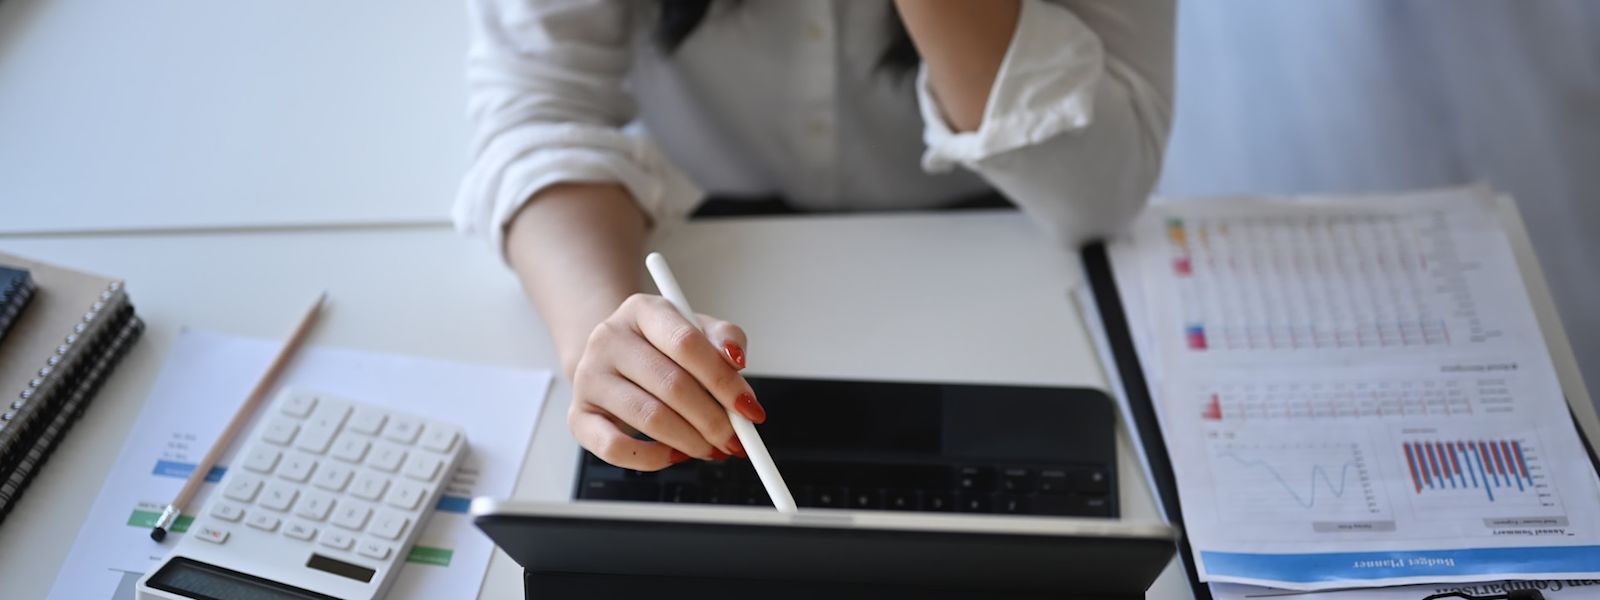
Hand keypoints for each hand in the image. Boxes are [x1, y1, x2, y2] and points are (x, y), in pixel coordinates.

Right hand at [568, 293, 764, 470]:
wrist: (613, 358)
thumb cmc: (662, 347)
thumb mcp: (697, 329)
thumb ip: (725, 339)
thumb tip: (737, 364)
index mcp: (642, 310)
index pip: (686, 343)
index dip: (723, 380)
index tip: (750, 409)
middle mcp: (609, 339)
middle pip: (671, 385)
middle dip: (714, 420)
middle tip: (736, 439)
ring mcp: (589, 378)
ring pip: (650, 418)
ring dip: (691, 441)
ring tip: (712, 448)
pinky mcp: (578, 416)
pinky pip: (614, 448)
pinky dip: (653, 459)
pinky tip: (675, 455)